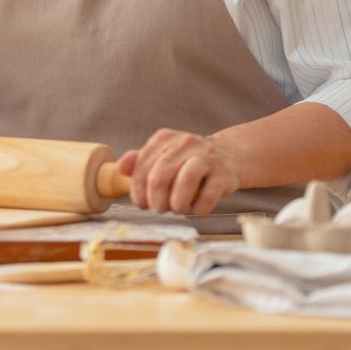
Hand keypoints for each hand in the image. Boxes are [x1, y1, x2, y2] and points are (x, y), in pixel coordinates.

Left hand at [117, 128, 242, 215]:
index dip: (138, 192)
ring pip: (184, 182)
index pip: (141, 168)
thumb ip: (140, 162)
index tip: (143, 204)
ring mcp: (206, 157)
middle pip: (159, 177)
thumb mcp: (163, 155)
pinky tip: (197, 210)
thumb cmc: (189, 161)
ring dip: (177, 204)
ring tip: (178, 209)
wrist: (230, 155)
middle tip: (160, 209)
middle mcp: (184, 143)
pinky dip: (199, 208)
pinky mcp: (224, 173)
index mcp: (164, 139)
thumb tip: (120, 168)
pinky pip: (208, 194)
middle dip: (156, 201)